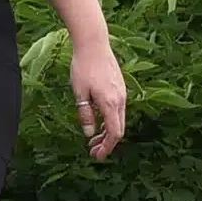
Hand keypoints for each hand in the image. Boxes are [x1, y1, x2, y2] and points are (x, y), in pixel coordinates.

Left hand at [70, 40, 127, 160]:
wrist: (94, 44)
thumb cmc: (83, 67)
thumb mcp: (79, 93)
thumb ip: (85, 114)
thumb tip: (88, 133)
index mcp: (111, 103)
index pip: (114, 133)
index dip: (107, 147)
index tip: (97, 156)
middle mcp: (121, 100)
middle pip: (118, 129)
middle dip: (106, 143)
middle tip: (92, 151)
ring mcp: (122, 93)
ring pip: (118, 119)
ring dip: (107, 132)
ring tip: (92, 139)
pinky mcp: (119, 88)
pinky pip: (117, 110)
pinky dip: (109, 120)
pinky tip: (97, 121)